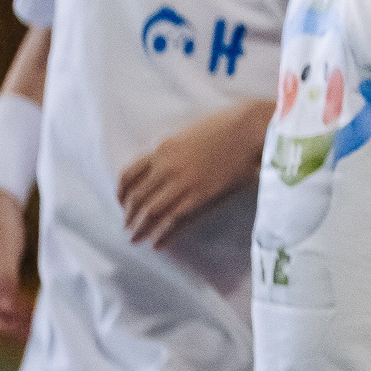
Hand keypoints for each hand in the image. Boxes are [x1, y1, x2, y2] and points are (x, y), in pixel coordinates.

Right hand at [0, 188, 32, 340]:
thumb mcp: (6, 248)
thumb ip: (6, 279)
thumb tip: (8, 309)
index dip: (6, 327)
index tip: (31, 331)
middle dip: (11, 328)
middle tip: (39, 334)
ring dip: (12, 320)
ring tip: (37, 326)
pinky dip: (10, 308)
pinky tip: (28, 311)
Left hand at [117, 100, 268, 246]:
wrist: (250, 129)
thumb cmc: (228, 127)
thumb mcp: (190, 135)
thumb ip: (175, 153)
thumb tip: (168, 169)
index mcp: (162, 150)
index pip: (128, 176)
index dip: (121, 194)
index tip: (122, 204)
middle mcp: (165, 167)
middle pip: (137, 197)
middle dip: (130, 216)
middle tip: (129, 228)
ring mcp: (182, 182)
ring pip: (151, 211)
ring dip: (141, 228)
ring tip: (137, 240)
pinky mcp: (200, 196)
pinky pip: (173, 220)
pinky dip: (163, 235)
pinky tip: (158, 244)